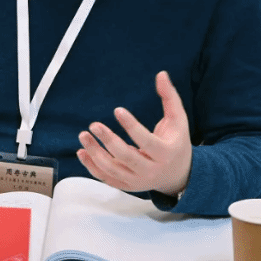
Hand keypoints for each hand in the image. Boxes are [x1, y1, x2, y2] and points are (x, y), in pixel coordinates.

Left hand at [76, 71, 191, 195]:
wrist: (178, 174)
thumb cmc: (176, 142)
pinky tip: (82, 151)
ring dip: (95, 153)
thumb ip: (169, 97)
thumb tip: (161, 74)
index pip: (147, 142)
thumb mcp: (178, 119)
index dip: (132, 126)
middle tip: (94, 125)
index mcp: (165, 153)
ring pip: (113, 170)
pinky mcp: (127, 186)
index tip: (117, 110)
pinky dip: (92, 167)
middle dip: (108, 141)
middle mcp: (151, 170)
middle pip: (127, 157)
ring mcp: (138, 181)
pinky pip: (107, 178)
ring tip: (84, 135)